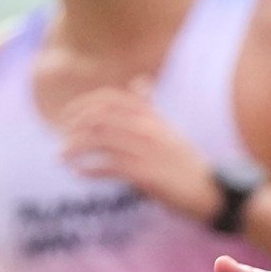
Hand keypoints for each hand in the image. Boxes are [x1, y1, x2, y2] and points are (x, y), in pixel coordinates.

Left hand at [55, 84, 218, 221]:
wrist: (209, 190)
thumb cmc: (185, 162)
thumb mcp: (168, 128)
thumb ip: (149, 107)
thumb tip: (139, 82)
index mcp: (151, 116)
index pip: (110, 99)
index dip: (83, 105)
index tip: (67, 118)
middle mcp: (147, 129)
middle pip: (99, 118)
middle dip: (74, 126)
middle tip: (61, 140)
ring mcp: (146, 150)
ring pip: (100, 141)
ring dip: (75, 148)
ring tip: (62, 157)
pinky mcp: (145, 174)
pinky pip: (109, 167)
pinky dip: (90, 169)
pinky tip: (80, 173)